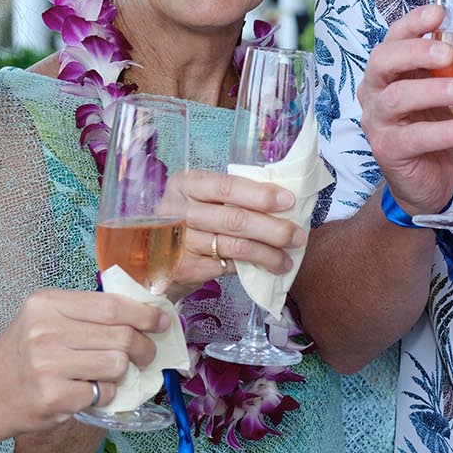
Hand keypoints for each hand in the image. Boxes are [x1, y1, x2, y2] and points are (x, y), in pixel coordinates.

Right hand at [0, 288, 168, 436]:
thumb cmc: (21, 356)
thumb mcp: (44, 320)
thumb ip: (85, 314)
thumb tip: (143, 314)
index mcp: (46, 304)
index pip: (111, 305)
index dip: (144, 314)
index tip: (162, 321)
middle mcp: (46, 330)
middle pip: (121, 335)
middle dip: (143, 347)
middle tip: (146, 354)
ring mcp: (49, 365)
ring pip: (117, 364)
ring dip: (123, 373)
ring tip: (110, 374)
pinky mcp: (55, 397)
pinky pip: (105, 393)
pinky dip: (106, 394)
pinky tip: (89, 391)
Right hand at [168, 171, 299, 291]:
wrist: (153, 256)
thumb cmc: (188, 220)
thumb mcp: (199, 198)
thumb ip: (230, 196)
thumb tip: (283, 201)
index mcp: (185, 184)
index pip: (227, 186)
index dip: (260, 194)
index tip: (289, 200)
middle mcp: (179, 211)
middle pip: (235, 219)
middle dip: (273, 228)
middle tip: (298, 235)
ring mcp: (181, 242)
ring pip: (235, 246)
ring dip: (268, 254)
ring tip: (287, 258)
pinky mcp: (187, 267)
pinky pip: (229, 266)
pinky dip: (253, 267)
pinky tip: (269, 268)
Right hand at [359, 4, 452, 217]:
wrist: (429, 181)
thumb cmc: (437, 128)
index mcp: (391, 70)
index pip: (393, 38)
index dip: (413, 23)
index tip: (439, 13)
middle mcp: (376, 91)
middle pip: (383, 61)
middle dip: (417, 52)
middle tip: (450, 55)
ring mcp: (378, 121)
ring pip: (397, 98)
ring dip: (434, 91)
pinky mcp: (387, 150)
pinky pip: (413, 137)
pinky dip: (443, 131)